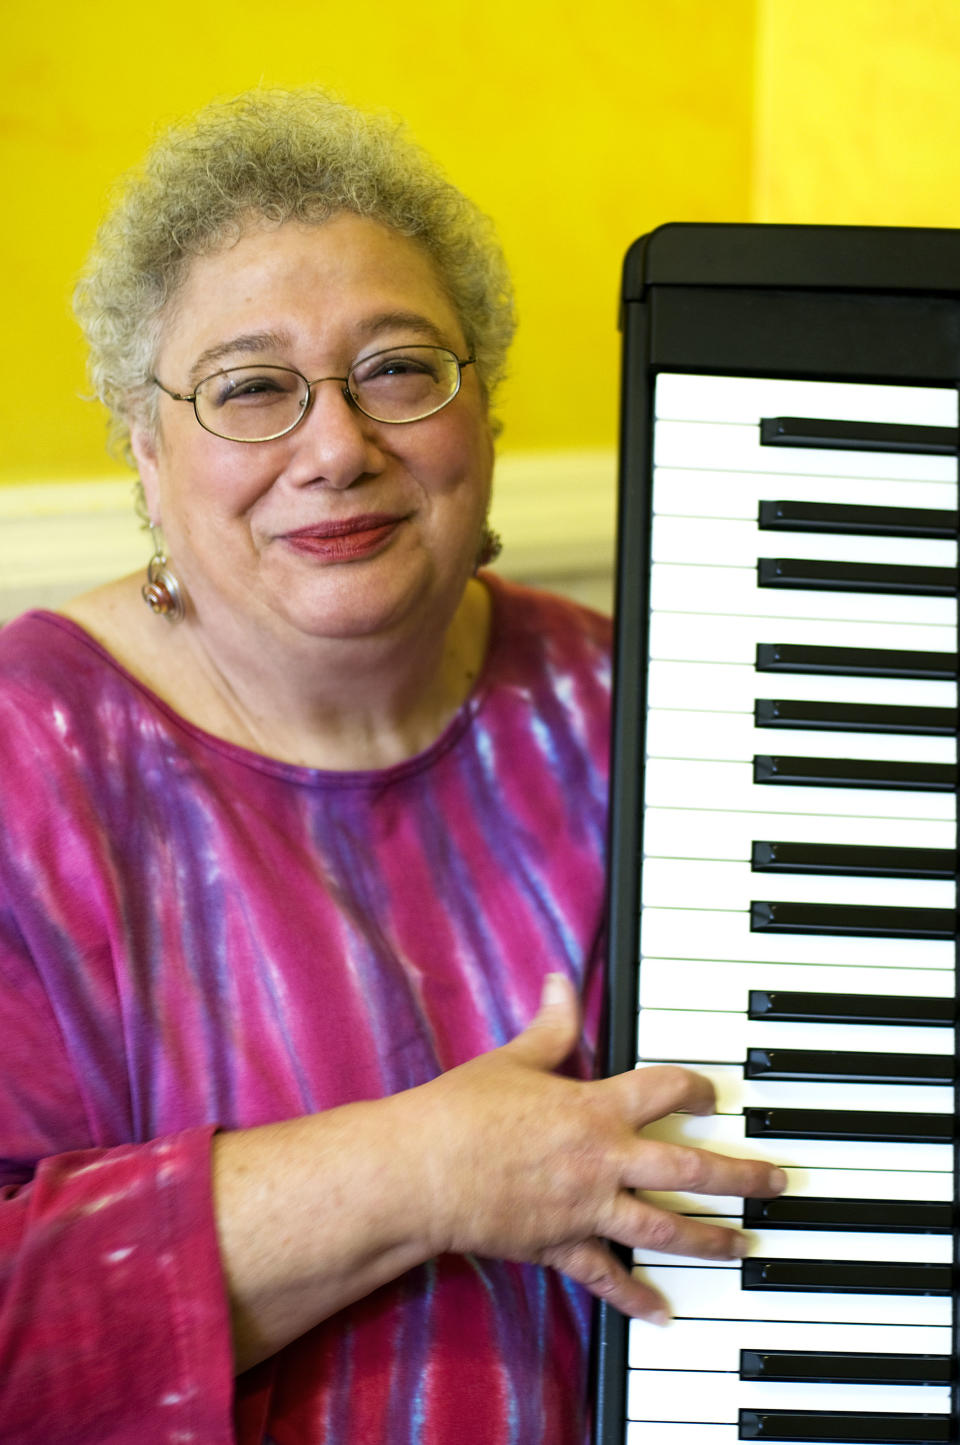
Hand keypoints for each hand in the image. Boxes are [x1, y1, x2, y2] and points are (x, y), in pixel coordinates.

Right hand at [415, 973, 784, 1321]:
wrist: (422, 1170)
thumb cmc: (462, 1112)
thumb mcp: (513, 1060)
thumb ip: (550, 1027)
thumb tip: (562, 982)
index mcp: (594, 1109)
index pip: (664, 1092)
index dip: (696, 1090)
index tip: (714, 1096)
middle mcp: (602, 1161)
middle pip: (688, 1170)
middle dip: (740, 1176)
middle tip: (776, 1182)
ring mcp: (587, 1210)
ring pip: (664, 1230)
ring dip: (710, 1239)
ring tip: (745, 1246)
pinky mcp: (562, 1247)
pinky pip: (607, 1279)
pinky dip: (637, 1299)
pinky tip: (665, 1315)